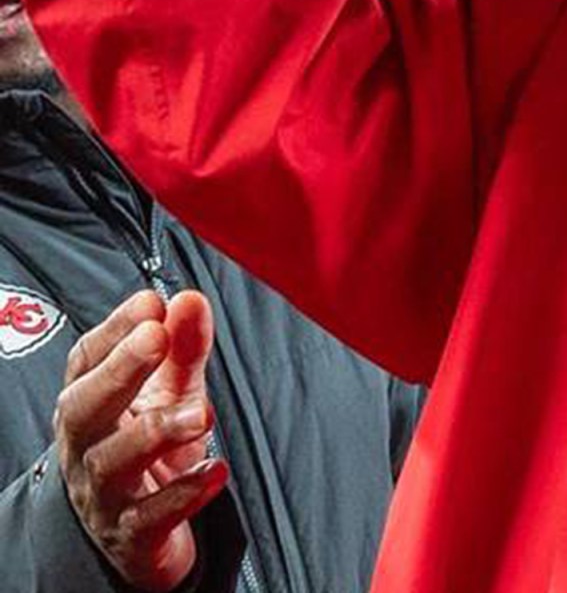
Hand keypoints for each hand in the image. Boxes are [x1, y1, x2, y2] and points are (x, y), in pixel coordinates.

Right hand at [53, 291, 226, 591]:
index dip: (115, 329)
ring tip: (200, 412)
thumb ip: (183, 349)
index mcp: (91, 406)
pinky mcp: (132, 534)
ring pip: (113, 463)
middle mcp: (86, 448)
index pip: (86, 362)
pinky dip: (184, 493)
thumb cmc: (150, 453)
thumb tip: (190, 300)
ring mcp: (104, 494)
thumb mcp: (170, 394)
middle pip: (84, 408)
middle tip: (156, 338)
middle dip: (119, 370)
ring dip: (156, 431)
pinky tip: (215, 469)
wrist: (139, 534)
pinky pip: (151, 516)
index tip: (150, 302)